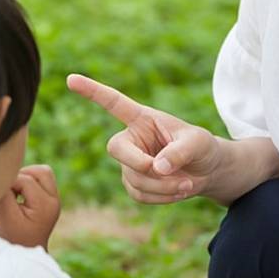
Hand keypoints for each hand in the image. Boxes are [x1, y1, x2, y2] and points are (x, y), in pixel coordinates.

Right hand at [0, 165, 59, 249]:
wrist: (26, 254)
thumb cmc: (14, 238)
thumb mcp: (5, 216)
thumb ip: (4, 194)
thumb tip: (3, 175)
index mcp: (45, 205)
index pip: (25, 180)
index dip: (9, 184)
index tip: (1, 198)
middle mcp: (54, 200)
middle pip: (41, 171)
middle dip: (23, 175)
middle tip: (10, 189)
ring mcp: (55, 200)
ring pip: (43, 173)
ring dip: (27, 176)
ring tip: (15, 191)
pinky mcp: (51, 200)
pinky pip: (43, 181)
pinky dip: (30, 182)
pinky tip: (19, 195)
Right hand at [67, 74, 221, 203]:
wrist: (207, 172)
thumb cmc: (202, 148)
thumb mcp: (198, 143)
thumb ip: (179, 152)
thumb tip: (157, 168)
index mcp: (143, 119)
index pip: (114, 103)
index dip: (93, 92)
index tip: (71, 79)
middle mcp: (131, 139)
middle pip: (116, 149)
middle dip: (141, 165)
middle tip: (168, 173)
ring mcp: (129, 164)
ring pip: (134, 179)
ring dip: (163, 187)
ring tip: (187, 183)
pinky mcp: (133, 185)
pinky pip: (140, 195)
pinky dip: (162, 198)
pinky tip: (179, 191)